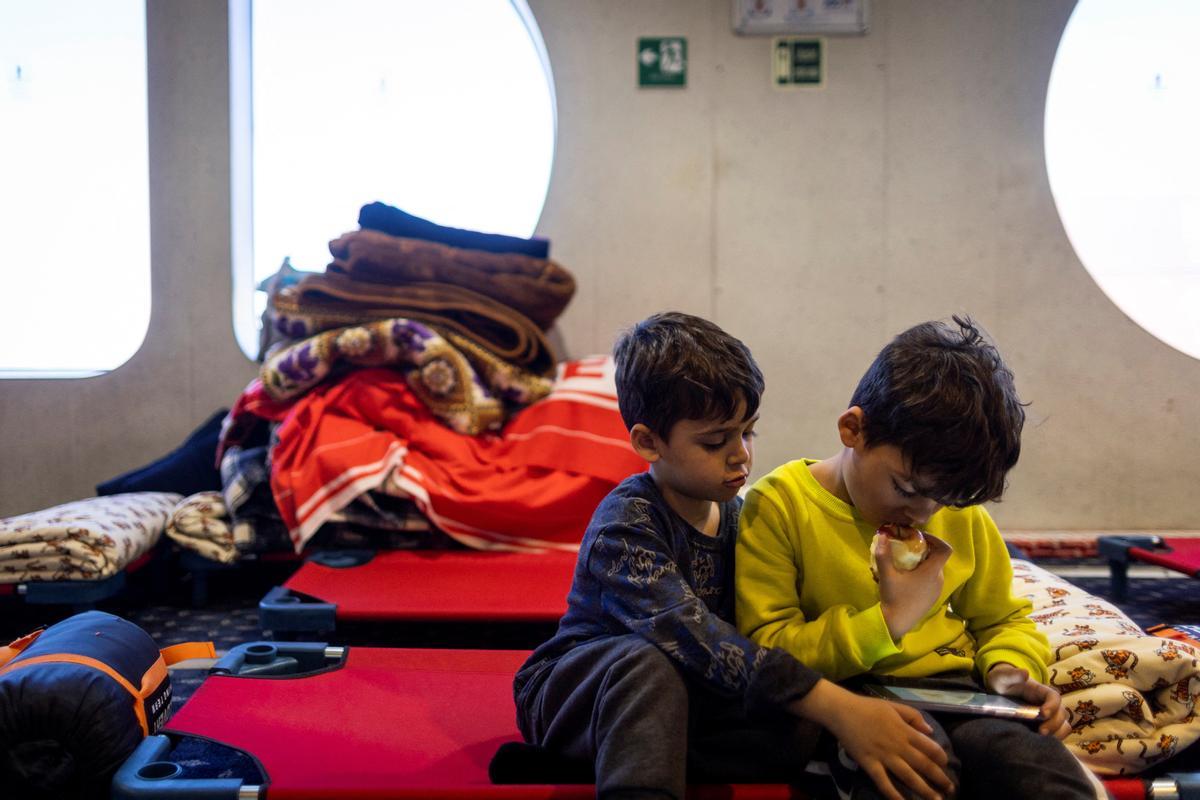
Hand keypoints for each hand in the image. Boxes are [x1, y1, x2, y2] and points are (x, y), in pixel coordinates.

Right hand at [793, 681, 953, 799]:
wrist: (842, 711)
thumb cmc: (868, 707)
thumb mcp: (893, 706)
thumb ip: (913, 716)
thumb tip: (930, 731)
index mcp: (904, 730)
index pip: (930, 747)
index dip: (941, 757)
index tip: (946, 765)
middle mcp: (898, 745)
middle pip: (923, 765)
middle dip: (939, 779)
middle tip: (951, 789)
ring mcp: (884, 756)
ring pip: (908, 777)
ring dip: (924, 790)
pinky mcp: (870, 764)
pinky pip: (884, 783)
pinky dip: (894, 795)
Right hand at [878, 532, 952, 640]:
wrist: (897, 623)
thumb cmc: (894, 597)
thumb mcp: (887, 575)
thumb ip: (884, 554)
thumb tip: (881, 534)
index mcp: (932, 572)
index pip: (945, 549)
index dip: (935, 539)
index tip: (919, 537)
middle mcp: (939, 579)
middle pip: (937, 557)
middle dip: (924, 549)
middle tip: (906, 547)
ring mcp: (937, 589)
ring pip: (934, 569)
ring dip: (922, 562)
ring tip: (904, 563)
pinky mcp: (933, 597)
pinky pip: (931, 579)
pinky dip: (922, 573)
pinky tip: (907, 578)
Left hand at [986, 663, 1070, 737]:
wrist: (999, 692)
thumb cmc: (1003, 682)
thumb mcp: (1003, 676)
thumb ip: (1012, 674)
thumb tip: (1025, 673)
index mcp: (1041, 691)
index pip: (1054, 698)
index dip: (1052, 706)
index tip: (1043, 713)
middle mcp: (1049, 704)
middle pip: (1062, 714)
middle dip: (1054, 724)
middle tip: (1041, 732)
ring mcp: (1049, 717)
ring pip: (1063, 726)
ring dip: (1057, 734)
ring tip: (1041, 740)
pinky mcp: (1045, 727)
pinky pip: (1057, 735)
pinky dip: (1053, 740)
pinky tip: (1040, 744)